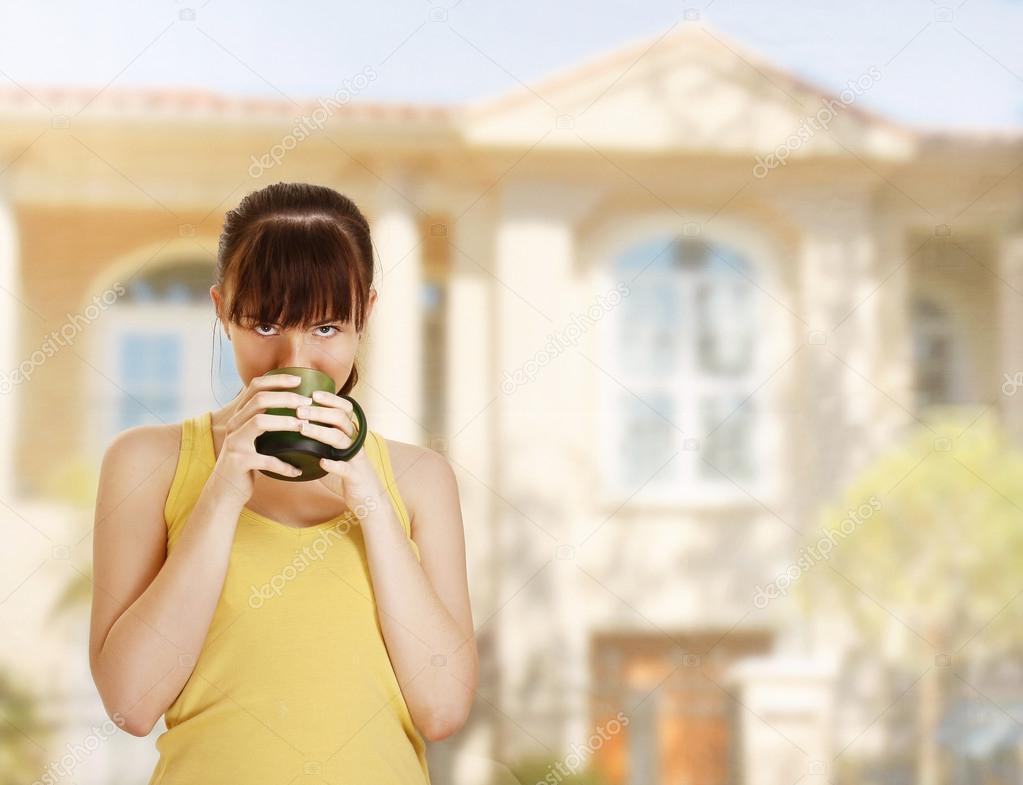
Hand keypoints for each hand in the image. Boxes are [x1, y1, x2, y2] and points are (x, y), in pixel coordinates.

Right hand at [210, 374, 309, 504]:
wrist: (223, 492)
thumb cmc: (245, 464)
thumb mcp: (252, 438)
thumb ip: (264, 422)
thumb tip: (292, 406)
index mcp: (239, 416)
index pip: (255, 387)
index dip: (277, 380)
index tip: (299, 380)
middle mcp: (233, 425)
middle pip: (259, 400)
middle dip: (286, 398)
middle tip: (307, 402)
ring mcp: (234, 443)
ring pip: (260, 421)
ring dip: (285, 422)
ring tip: (304, 426)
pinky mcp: (238, 462)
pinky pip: (266, 460)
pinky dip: (284, 465)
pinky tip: (297, 471)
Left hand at [296, 391, 385, 516]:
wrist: (368, 497)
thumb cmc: (347, 472)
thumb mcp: (336, 451)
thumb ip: (322, 440)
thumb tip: (295, 428)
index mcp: (351, 433)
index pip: (345, 408)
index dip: (331, 399)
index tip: (313, 393)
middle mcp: (355, 441)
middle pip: (340, 419)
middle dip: (319, 412)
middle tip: (299, 410)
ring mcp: (356, 457)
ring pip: (340, 439)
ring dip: (320, 431)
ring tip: (302, 428)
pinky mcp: (355, 475)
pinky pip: (346, 467)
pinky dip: (334, 465)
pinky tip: (321, 462)